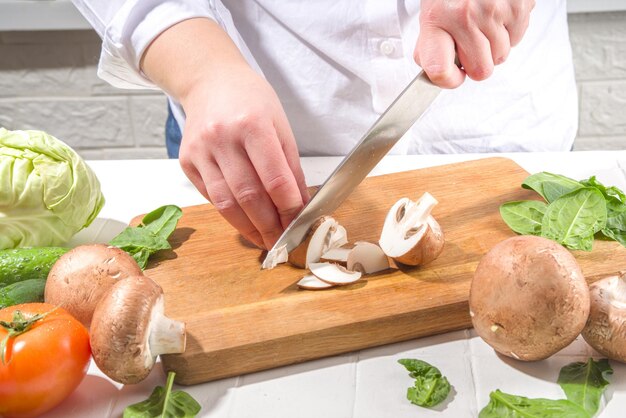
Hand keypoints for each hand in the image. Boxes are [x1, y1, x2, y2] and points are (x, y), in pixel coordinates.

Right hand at [179, 65, 308, 248]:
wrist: (209, 81)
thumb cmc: (251, 101)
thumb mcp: (281, 126)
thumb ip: (290, 167)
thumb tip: (299, 205)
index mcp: (252, 124)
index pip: (275, 179)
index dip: (289, 208)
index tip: (299, 223)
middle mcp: (222, 137)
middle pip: (248, 195)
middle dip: (269, 225)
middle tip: (282, 242)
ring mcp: (200, 150)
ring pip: (226, 202)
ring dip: (247, 228)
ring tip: (263, 240)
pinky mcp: (186, 161)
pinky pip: (211, 196)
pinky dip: (230, 213)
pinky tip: (244, 220)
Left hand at [414, 0, 535, 87]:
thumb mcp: (431, 13)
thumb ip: (431, 46)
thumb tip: (437, 74)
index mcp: (437, 20)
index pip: (439, 70)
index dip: (448, 81)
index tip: (453, 76)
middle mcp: (464, 16)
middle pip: (480, 71)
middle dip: (477, 62)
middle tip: (472, 43)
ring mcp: (493, 11)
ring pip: (501, 56)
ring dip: (494, 45)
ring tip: (484, 23)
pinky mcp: (518, 6)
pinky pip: (517, 39)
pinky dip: (509, 31)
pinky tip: (497, 14)